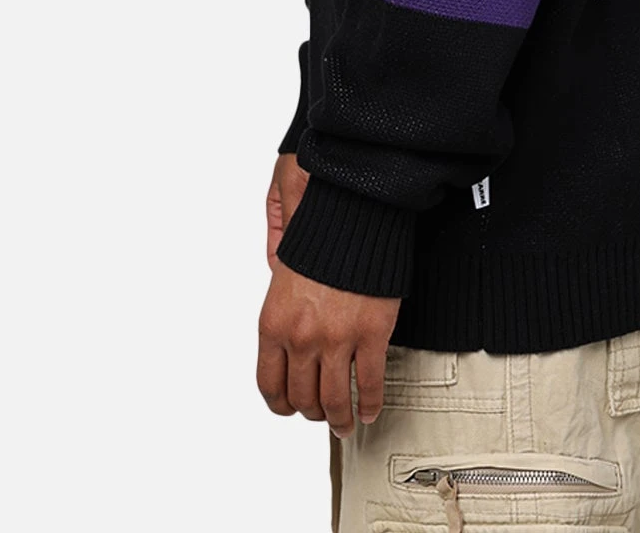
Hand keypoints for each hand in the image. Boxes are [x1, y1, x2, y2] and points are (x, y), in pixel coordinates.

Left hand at [258, 155, 401, 436]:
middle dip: (311, 411)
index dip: (280, 403)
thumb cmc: (320, 238)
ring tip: (346, 423)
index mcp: (273, 323)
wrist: (355, 216)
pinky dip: (369, 404)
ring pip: (334, 400)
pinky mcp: (370, 334)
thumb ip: (281, 312)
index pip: (269, 383)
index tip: (290, 407)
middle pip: (301, 397)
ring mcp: (336, 339)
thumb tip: (284, 340)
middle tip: (322, 413)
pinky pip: (368, 384)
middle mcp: (300, 337)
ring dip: (340, 419)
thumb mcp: (283, 273)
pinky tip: (370, 409)